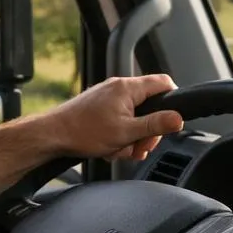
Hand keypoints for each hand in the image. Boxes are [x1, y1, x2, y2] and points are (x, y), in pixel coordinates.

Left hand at [40, 75, 184, 161]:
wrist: (53, 135)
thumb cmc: (84, 132)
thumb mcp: (126, 132)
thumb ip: (155, 125)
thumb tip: (178, 119)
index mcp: (128, 88)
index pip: (164, 83)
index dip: (173, 101)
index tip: (171, 121)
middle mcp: (119, 88)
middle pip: (150, 106)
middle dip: (148, 131)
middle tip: (140, 146)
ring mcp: (108, 97)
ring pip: (134, 117)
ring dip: (132, 137)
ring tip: (120, 149)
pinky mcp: (100, 108)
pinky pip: (120, 121)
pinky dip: (119, 136)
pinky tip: (110, 147)